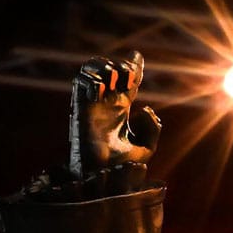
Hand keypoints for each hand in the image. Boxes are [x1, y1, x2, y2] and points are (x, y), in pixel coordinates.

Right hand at [68, 51, 160, 179]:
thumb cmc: (122, 166)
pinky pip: (80, 82)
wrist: (104, 176)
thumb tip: (145, 108)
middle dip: (123, 66)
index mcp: (121, 109)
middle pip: (112, 68)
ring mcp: (92, 103)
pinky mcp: (80, 107)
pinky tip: (100, 92)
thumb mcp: (146, 148)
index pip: (126, 81)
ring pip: (92, 69)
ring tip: (116, 81)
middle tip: (131, 80)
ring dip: (105, 67)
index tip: (137, 57)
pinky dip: (91, 80)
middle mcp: (106, 103)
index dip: (132, 67)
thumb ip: (152, 129)